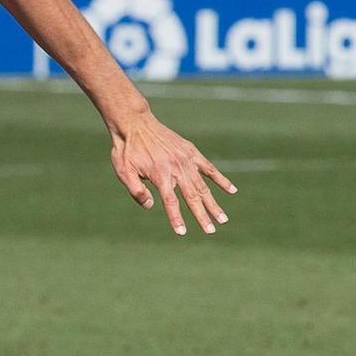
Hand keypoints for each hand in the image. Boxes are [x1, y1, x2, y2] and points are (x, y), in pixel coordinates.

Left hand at [109, 116, 235, 236]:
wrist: (135, 122)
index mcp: (160, 175)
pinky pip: (209, 167)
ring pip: (203, 185)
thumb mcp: (123, 171)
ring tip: (223, 219)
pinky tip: (232, 190)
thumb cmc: (127, 149)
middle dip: (202, 216)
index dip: (176, 218)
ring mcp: (186, 159)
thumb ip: (136, 190)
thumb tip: (151, 206)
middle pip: (192, 196)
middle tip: (211, 231)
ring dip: (213, 203)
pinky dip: (220, 179)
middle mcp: (176, 168)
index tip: (182, 233)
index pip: (170, 202)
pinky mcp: (190, 151)